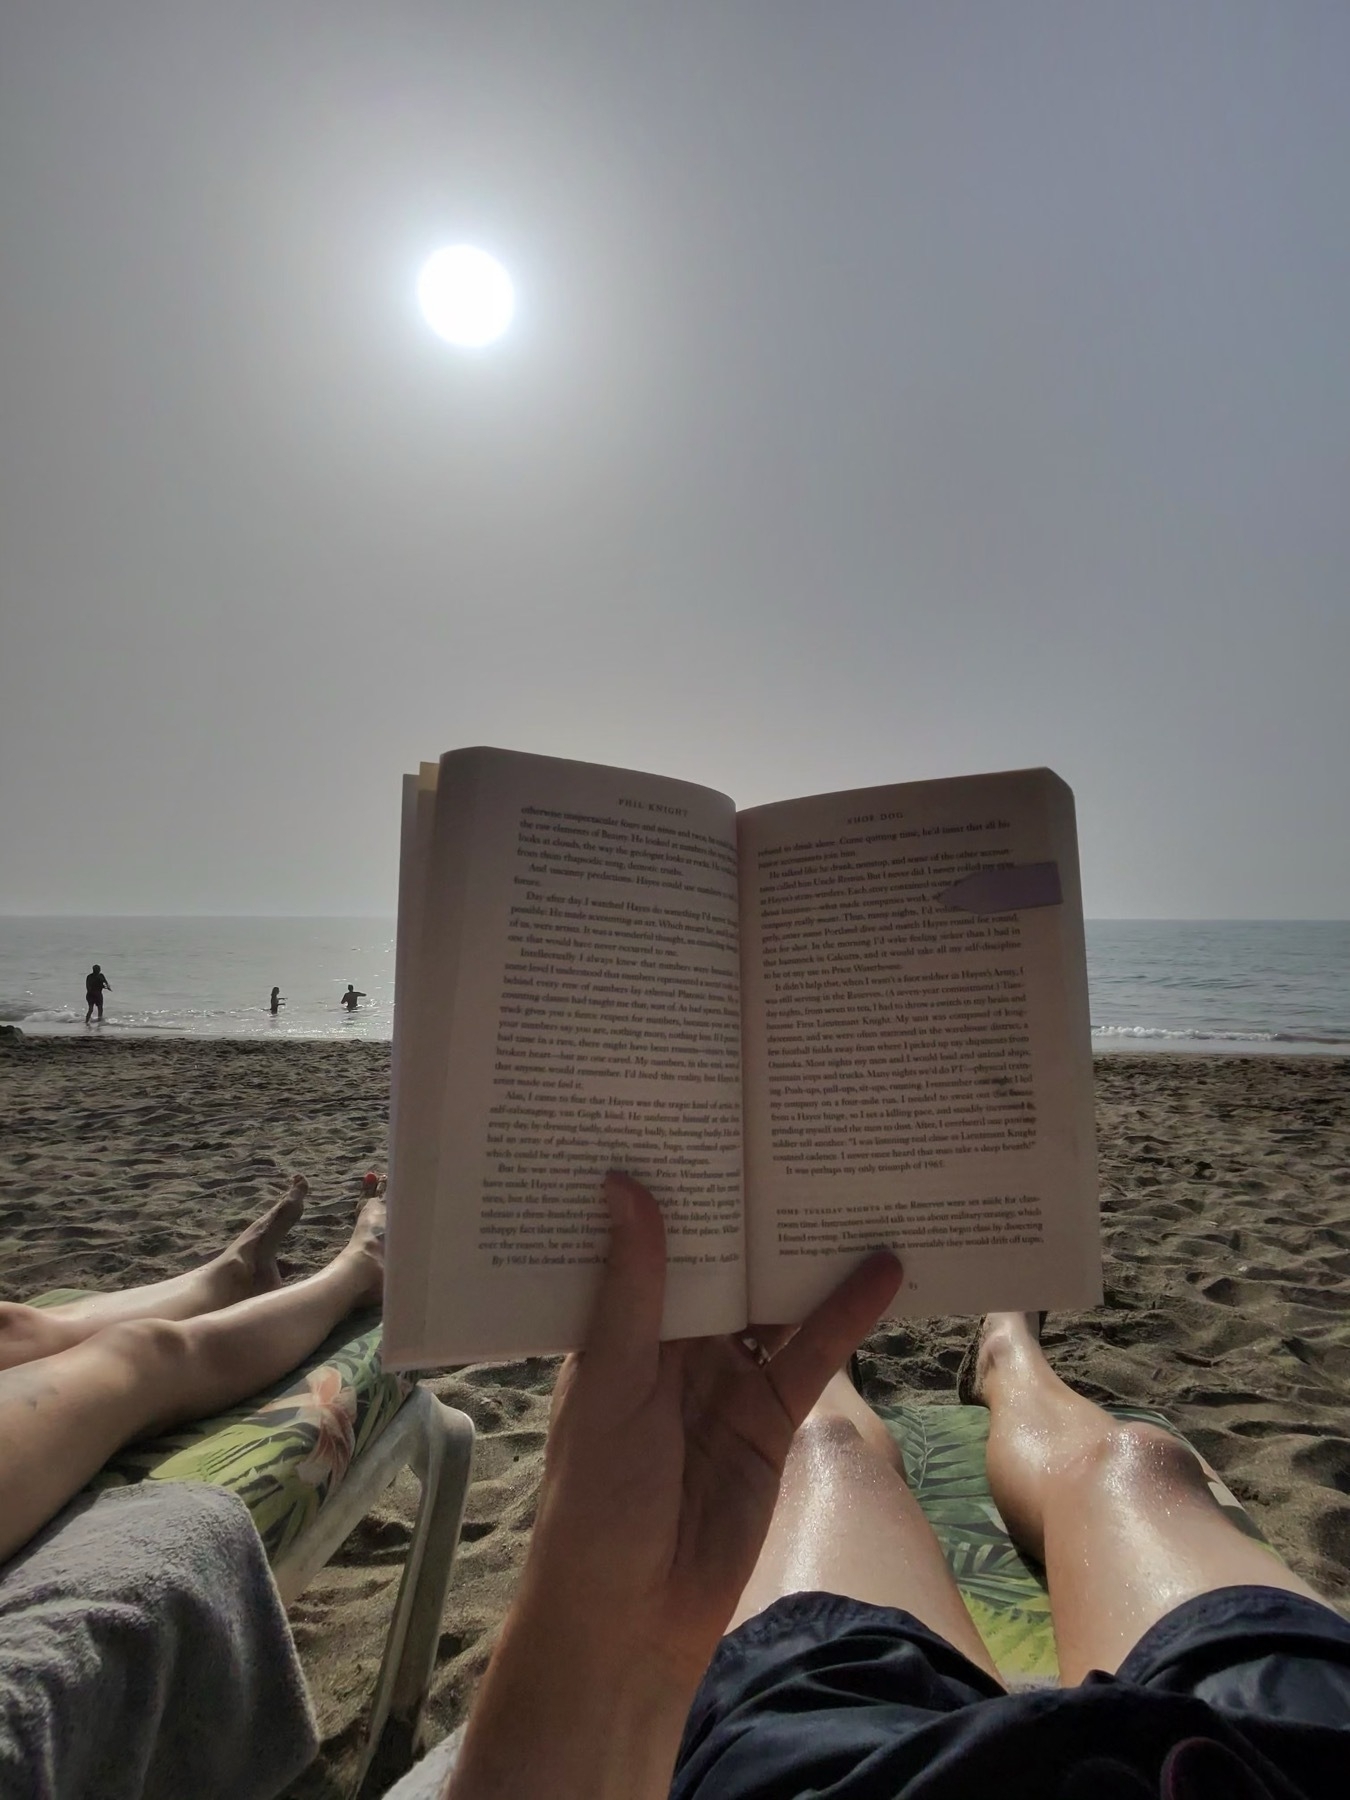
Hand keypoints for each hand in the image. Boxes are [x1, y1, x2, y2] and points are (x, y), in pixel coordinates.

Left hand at [450, 1172, 900, 1799]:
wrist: (631, 1620)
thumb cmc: (593, 1501)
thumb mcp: (610, 1383)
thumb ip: (632, 1288)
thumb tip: (625, 1182)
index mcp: (617, 1324)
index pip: (650, 1236)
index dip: (674, 1180)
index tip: (700, 1108)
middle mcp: (670, 1340)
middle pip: (720, 1258)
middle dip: (748, 1204)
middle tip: (789, 1122)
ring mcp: (724, 1376)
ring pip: (771, 1298)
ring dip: (804, 1251)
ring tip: (849, 1177)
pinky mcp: (771, 1416)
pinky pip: (812, 1353)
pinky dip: (846, 1313)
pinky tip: (884, 1267)